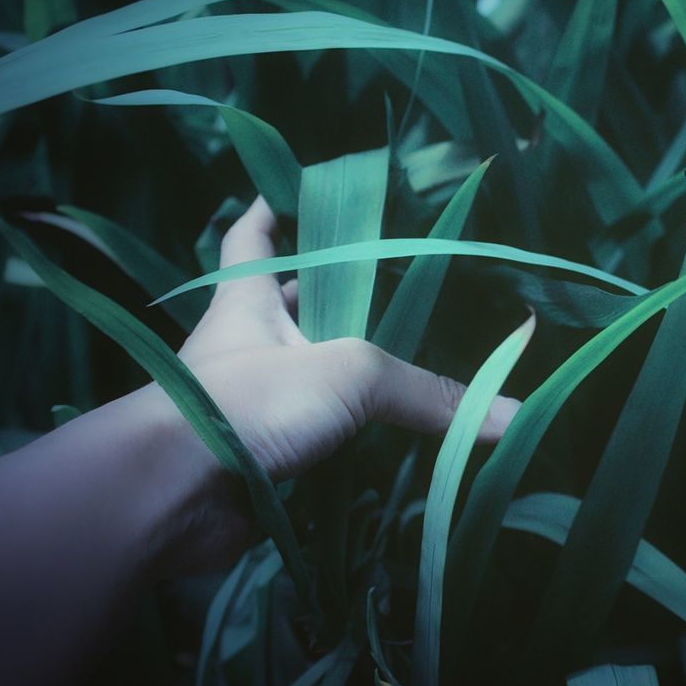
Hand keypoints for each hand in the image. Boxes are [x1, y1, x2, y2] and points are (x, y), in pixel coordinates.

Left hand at [139, 197, 520, 572]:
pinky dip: (338, 440)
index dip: (269, 211)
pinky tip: (379, 441)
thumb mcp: (349, 374)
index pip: (252, 238)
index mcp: (249, 302)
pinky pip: (306, 441)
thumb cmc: (251, 400)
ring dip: (339, 374)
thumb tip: (512, 414)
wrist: (173, 495)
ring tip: (399, 362)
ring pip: (299, 378)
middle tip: (385, 288)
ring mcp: (245, 407)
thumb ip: (426, 393)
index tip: (288, 190)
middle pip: (284, 309)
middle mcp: (244, 348)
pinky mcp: (254, 461)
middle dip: (327, 298)